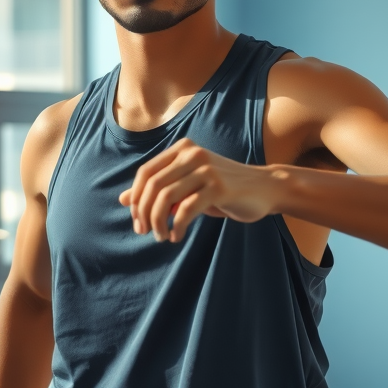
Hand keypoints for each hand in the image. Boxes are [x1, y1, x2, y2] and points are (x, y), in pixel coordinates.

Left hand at [118, 138, 279, 242]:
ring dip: (158, 222)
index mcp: (182, 149)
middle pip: (153, 186)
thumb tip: (123, 200)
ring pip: (166, 197)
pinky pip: (186, 209)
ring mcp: (206, 169)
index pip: (146, 173)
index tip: (137, 220)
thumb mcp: (188, 186)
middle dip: (144, 213)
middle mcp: (193, 154)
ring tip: (161, 236)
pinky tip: (176, 237)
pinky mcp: (219, 187)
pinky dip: (176, 227)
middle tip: (146, 232)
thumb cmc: (223, 189)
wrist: (265, 188)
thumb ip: (159, 190)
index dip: (136, 198)